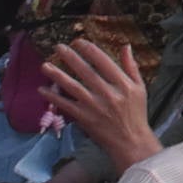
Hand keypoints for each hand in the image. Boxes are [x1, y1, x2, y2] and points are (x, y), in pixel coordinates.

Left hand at [40, 39, 155, 169]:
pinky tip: (42, 89)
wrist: (130, 141)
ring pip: (73, 87)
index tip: (78, 42)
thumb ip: (131, 66)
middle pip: (86, 71)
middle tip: (58, 47)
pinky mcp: (84, 118)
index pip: (104, 61)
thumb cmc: (136, 113)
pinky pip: (66, 105)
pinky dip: (54, 97)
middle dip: (71, 57)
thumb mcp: (140, 87)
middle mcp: (108, 93)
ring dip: (57, 75)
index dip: (89, 50)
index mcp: (123, 84)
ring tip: (45, 65)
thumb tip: (125, 46)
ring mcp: (94, 106)